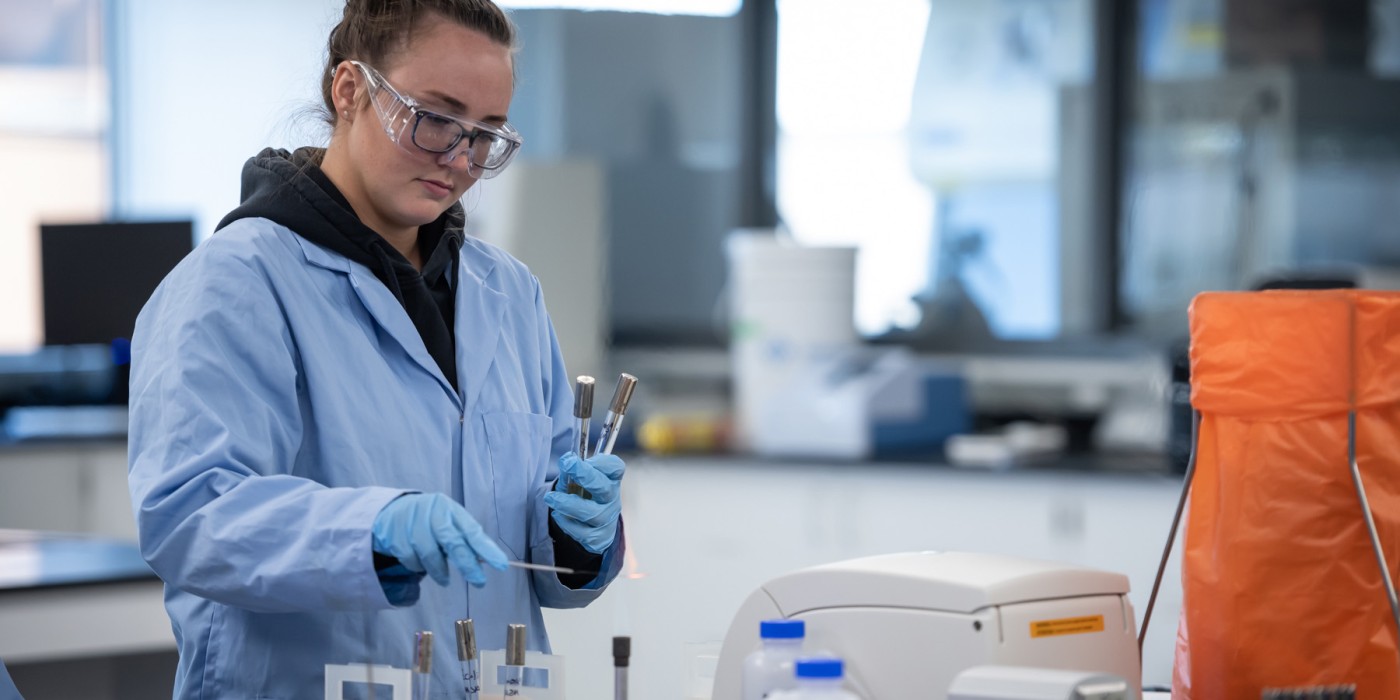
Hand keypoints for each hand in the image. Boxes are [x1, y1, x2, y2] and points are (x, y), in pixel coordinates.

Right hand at [371, 493, 508, 586]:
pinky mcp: (396, 535)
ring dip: (440, 572)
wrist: (393, 513)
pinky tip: (422, 566)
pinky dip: (418, 568)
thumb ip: (463, 538)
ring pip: (431, 555)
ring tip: (445, 579)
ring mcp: (413, 523)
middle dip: (468, 565)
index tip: (501, 565)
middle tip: (479, 582)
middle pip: (453, 542)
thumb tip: (483, 561)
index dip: (487, 549)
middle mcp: (433, 513)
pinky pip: (412, 560)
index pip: (472, 530)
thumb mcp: (448, 523)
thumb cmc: (429, 522)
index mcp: (451, 509)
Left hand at [544, 452, 624, 553]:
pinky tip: (558, 515)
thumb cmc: (585, 497)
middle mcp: (612, 499)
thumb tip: (566, 460)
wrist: (592, 528)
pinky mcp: (598, 538)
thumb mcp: (578, 481)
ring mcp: (606, 519)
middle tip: (567, 465)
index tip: (584, 458)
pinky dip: (567, 523)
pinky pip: (582, 532)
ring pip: (591, 513)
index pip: (615, 468)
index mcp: (611, 481)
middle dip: (585, 475)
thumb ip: (571, 470)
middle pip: (604, 488)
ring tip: (550, 497)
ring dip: (568, 503)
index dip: (602, 462)